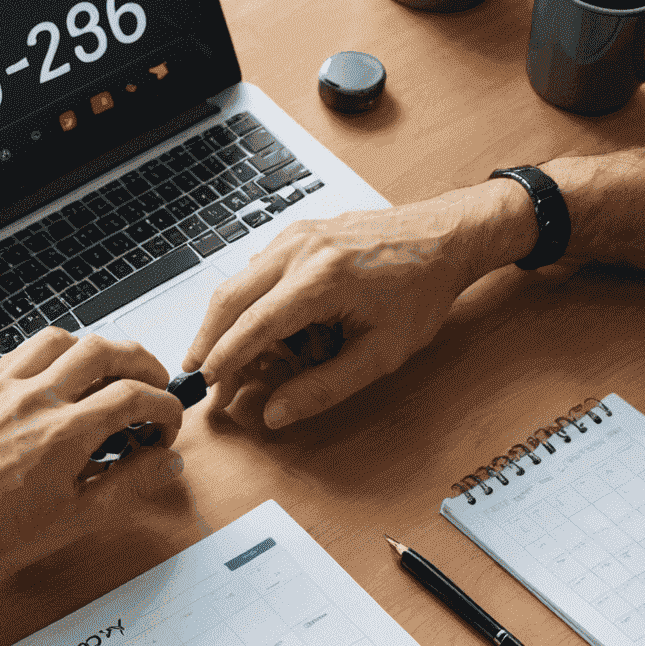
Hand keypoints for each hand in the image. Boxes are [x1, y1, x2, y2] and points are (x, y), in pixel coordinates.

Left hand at [0, 329, 185, 625]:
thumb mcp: (71, 522)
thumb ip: (128, 486)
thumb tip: (164, 463)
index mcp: (62, 432)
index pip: (135, 395)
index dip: (163, 406)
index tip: (164, 424)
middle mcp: (29, 398)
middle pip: (103, 350)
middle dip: (139, 361)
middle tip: (151, 381)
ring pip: (56, 339)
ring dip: (90, 350)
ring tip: (102, 376)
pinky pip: (14, 355)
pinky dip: (44, 360)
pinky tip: (47, 386)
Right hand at [184, 186, 526, 429]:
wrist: (445, 236)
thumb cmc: (421, 290)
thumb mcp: (381, 353)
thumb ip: (324, 387)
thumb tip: (276, 412)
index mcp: (323, 277)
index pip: (254, 323)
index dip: (225, 358)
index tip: (207, 383)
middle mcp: (301, 249)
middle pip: (230, 298)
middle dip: (208, 339)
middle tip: (199, 374)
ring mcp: (296, 235)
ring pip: (239, 283)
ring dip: (233, 323)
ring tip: (252, 361)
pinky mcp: (297, 233)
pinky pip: (258, 271)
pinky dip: (253, 302)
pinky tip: (278, 330)